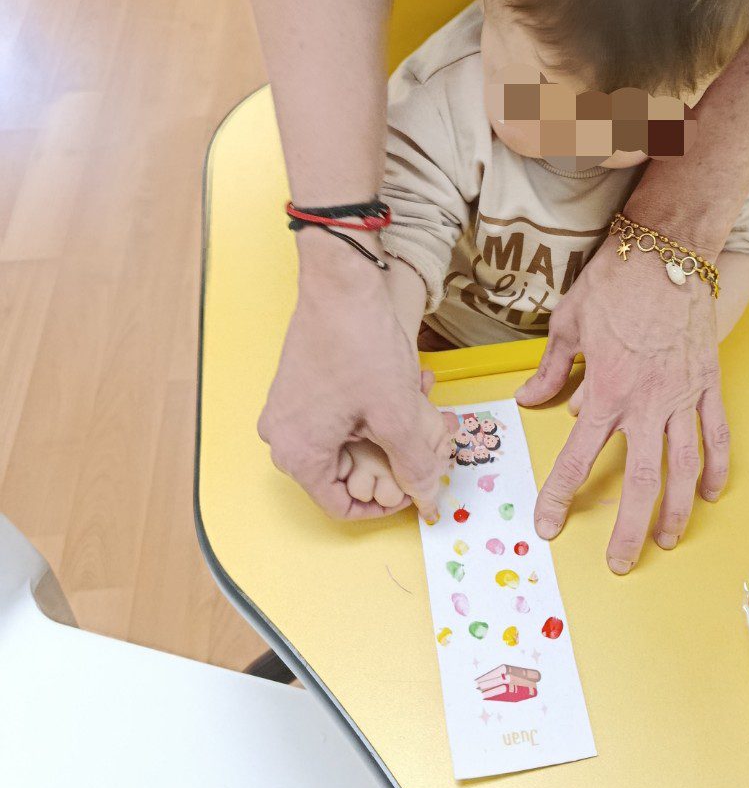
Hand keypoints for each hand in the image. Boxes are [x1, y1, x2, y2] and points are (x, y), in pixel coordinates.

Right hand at [258, 231, 450, 519]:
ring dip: (389, 427)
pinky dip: (374, 407)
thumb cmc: (359, 343)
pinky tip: (404, 382)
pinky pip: (340, 416)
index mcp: (298, 453)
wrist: (339, 281)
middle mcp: (283, 436)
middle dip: (393, 455)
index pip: (342, 506)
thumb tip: (426, 498)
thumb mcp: (395, 413)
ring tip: (418, 398)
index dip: (386, 503)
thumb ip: (412, 463)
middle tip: (427, 435)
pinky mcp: (298, 388)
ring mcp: (287, 410)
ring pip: (349, 441)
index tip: (415, 484)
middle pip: (347, 472)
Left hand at [516, 238, 729, 573]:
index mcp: (605, 390)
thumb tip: (530, 402)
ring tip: (667, 540)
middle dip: (628, 528)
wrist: (667, 249)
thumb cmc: (613, 281)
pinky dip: (716, 466)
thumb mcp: (567, 324)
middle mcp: (646, 402)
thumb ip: (550, 371)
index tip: (548, 526)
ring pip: (681, 467)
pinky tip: (710, 493)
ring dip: (675, 510)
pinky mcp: (708, 381)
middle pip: (639, 481)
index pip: (577, 458)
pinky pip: (716, 434)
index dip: (559, 497)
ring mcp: (682, 395)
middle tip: (620, 562)